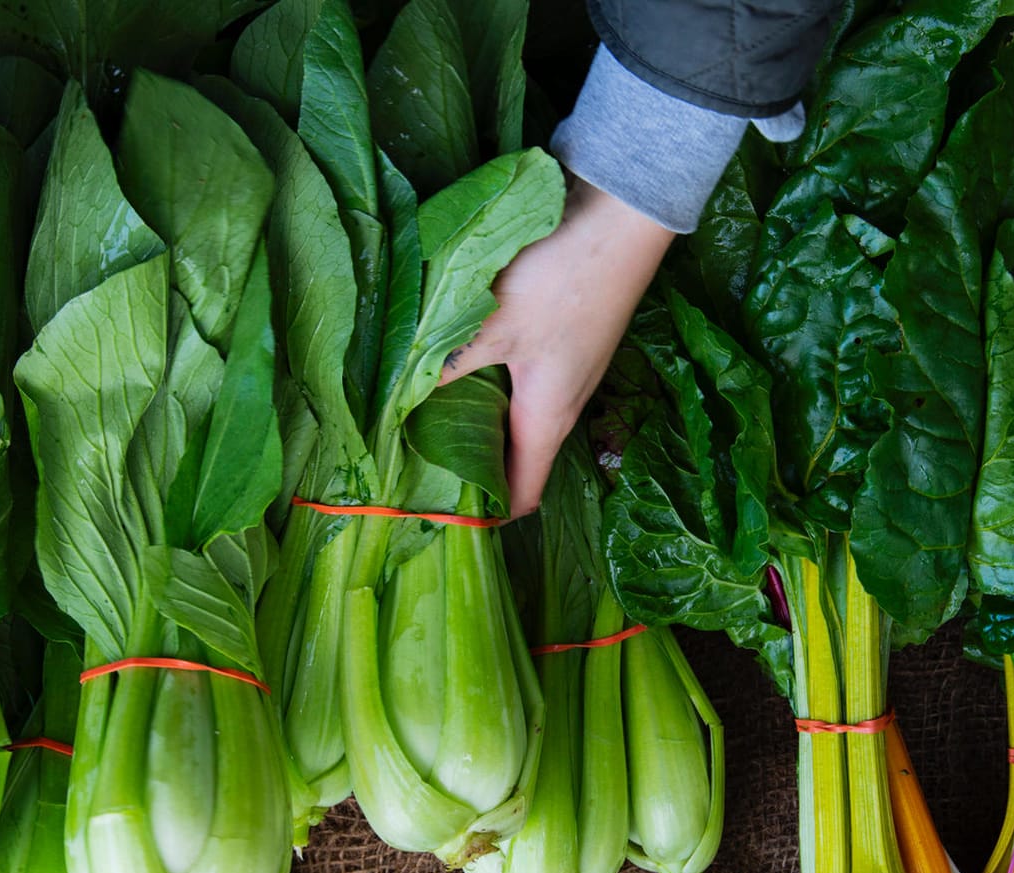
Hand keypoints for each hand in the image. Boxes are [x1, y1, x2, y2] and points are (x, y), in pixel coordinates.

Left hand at [440, 178, 673, 516]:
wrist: (620, 213)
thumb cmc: (559, 278)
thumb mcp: (489, 325)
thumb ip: (441, 365)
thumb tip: (394, 401)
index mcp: (548, 419)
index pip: (522, 494)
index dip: (486, 516)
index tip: (441, 516)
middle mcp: (563, 403)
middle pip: (517, 457)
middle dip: (471, 468)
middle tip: (414, 463)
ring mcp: (569, 369)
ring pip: (519, 415)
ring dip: (479, 422)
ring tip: (424, 416)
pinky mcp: (567, 337)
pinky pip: (524, 381)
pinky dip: (492, 385)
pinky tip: (458, 362)